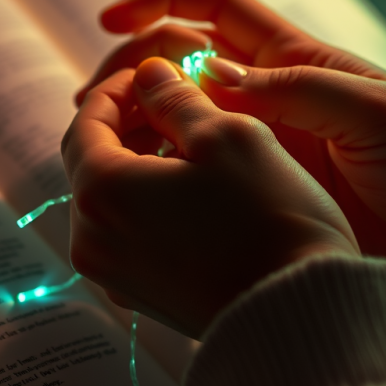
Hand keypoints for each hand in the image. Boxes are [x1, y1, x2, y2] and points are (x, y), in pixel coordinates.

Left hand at [62, 57, 357, 338]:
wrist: (299, 311)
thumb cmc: (266, 217)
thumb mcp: (225, 133)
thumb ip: (175, 96)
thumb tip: (148, 74)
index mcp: (102, 192)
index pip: (86, 121)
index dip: (116, 89)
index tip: (148, 75)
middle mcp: (93, 240)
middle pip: (92, 162)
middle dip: (126, 125)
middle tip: (169, 102)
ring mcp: (114, 274)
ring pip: (110, 199)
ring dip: (136, 163)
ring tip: (185, 143)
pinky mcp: (142, 295)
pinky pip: (128, 233)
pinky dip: (146, 201)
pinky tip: (190, 189)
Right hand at [77, 0, 385, 306]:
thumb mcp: (372, 112)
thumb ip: (296, 90)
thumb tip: (215, 74)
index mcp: (296, 60)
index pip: (217, 10)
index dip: (162, 2)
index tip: (112, 18)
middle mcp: (268, 95)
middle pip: (183, 61)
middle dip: (133, 67)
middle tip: (94, 100)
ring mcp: (260, 143)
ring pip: (182, 117)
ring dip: (139, 121)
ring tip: (102, 142)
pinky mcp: (259, 189)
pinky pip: (200, 168)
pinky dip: (166, 168)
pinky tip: (141, 184)